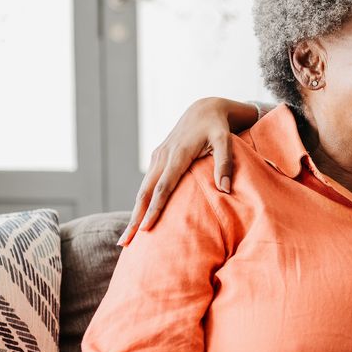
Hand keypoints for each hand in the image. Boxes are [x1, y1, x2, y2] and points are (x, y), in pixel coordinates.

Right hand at [120, 98, 255, 245]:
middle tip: (125, 242)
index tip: (146, 229)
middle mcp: (162, 156)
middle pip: (144, 193)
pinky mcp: (157, 159)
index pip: (163, 187)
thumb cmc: (218, 127)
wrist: (204, 108)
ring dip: (134, 213)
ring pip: (142, 190)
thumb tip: (225, 189)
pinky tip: (138, 217)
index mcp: (178, 154)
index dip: (154, 209)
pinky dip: (140, 202)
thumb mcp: (226, 141)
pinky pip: (146, 184)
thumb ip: (225, 163)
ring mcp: (157, 157)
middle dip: (134, 218)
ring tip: (126, 237)